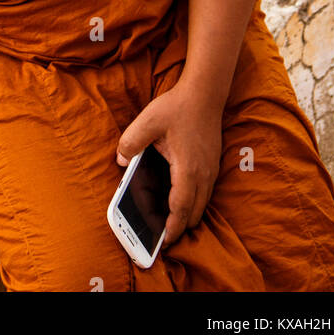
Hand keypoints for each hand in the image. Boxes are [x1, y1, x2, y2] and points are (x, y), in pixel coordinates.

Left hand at [115, 82, 222, 247]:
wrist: (205, 93)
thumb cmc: (177, 107)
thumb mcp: (148, 121)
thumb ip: (131, 142)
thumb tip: (120, 160)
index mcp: (187, 169)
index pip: (181, 208)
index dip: (172, 227)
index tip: (163, 241)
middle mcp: (203, 174)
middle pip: (194, 212)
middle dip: (181, 228)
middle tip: (164, 238)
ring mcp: (211, 170)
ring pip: (203, 204)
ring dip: (189, 216)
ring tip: (172, 224)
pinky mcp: (213, 164)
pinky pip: (206, 193)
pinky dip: (195, 203)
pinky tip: (182, 200)